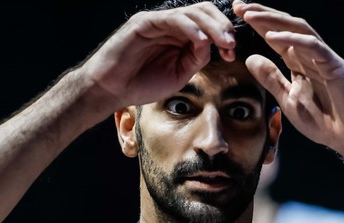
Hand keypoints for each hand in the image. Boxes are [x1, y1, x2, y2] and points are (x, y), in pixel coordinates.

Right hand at [78, 2, 240, 111]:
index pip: (208, 23)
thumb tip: (214, 46)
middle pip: (203, 12)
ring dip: (211, 26)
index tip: (232, 53)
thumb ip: (196, 58)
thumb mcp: (180, 73)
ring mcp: (157, 21)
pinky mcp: (144, 23)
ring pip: (191, 13)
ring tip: (223, 41)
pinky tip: (200, 39)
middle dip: (222, 26)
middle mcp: (171, 25)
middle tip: (231, 44)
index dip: (224, 34)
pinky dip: (189, 27)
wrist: (112, 90)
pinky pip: (171, 19)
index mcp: (181, 35)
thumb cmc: (143, 83)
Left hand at [234, 0, 343, 156]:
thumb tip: (249, 59)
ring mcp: (325, 58)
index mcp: (300, 62)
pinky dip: (292, 39)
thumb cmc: (324, 122)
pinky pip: (313, 46)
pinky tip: (271, 37)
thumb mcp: (288, 100)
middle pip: (286, 27)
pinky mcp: (335, 65)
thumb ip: (271, 80)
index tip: (236, 14)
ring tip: (251, 15)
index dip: (258, 24)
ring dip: (274, 20)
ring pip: (299, 29)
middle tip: (239, 6)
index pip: (276, 37)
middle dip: (263, 14)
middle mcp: (312, 55)